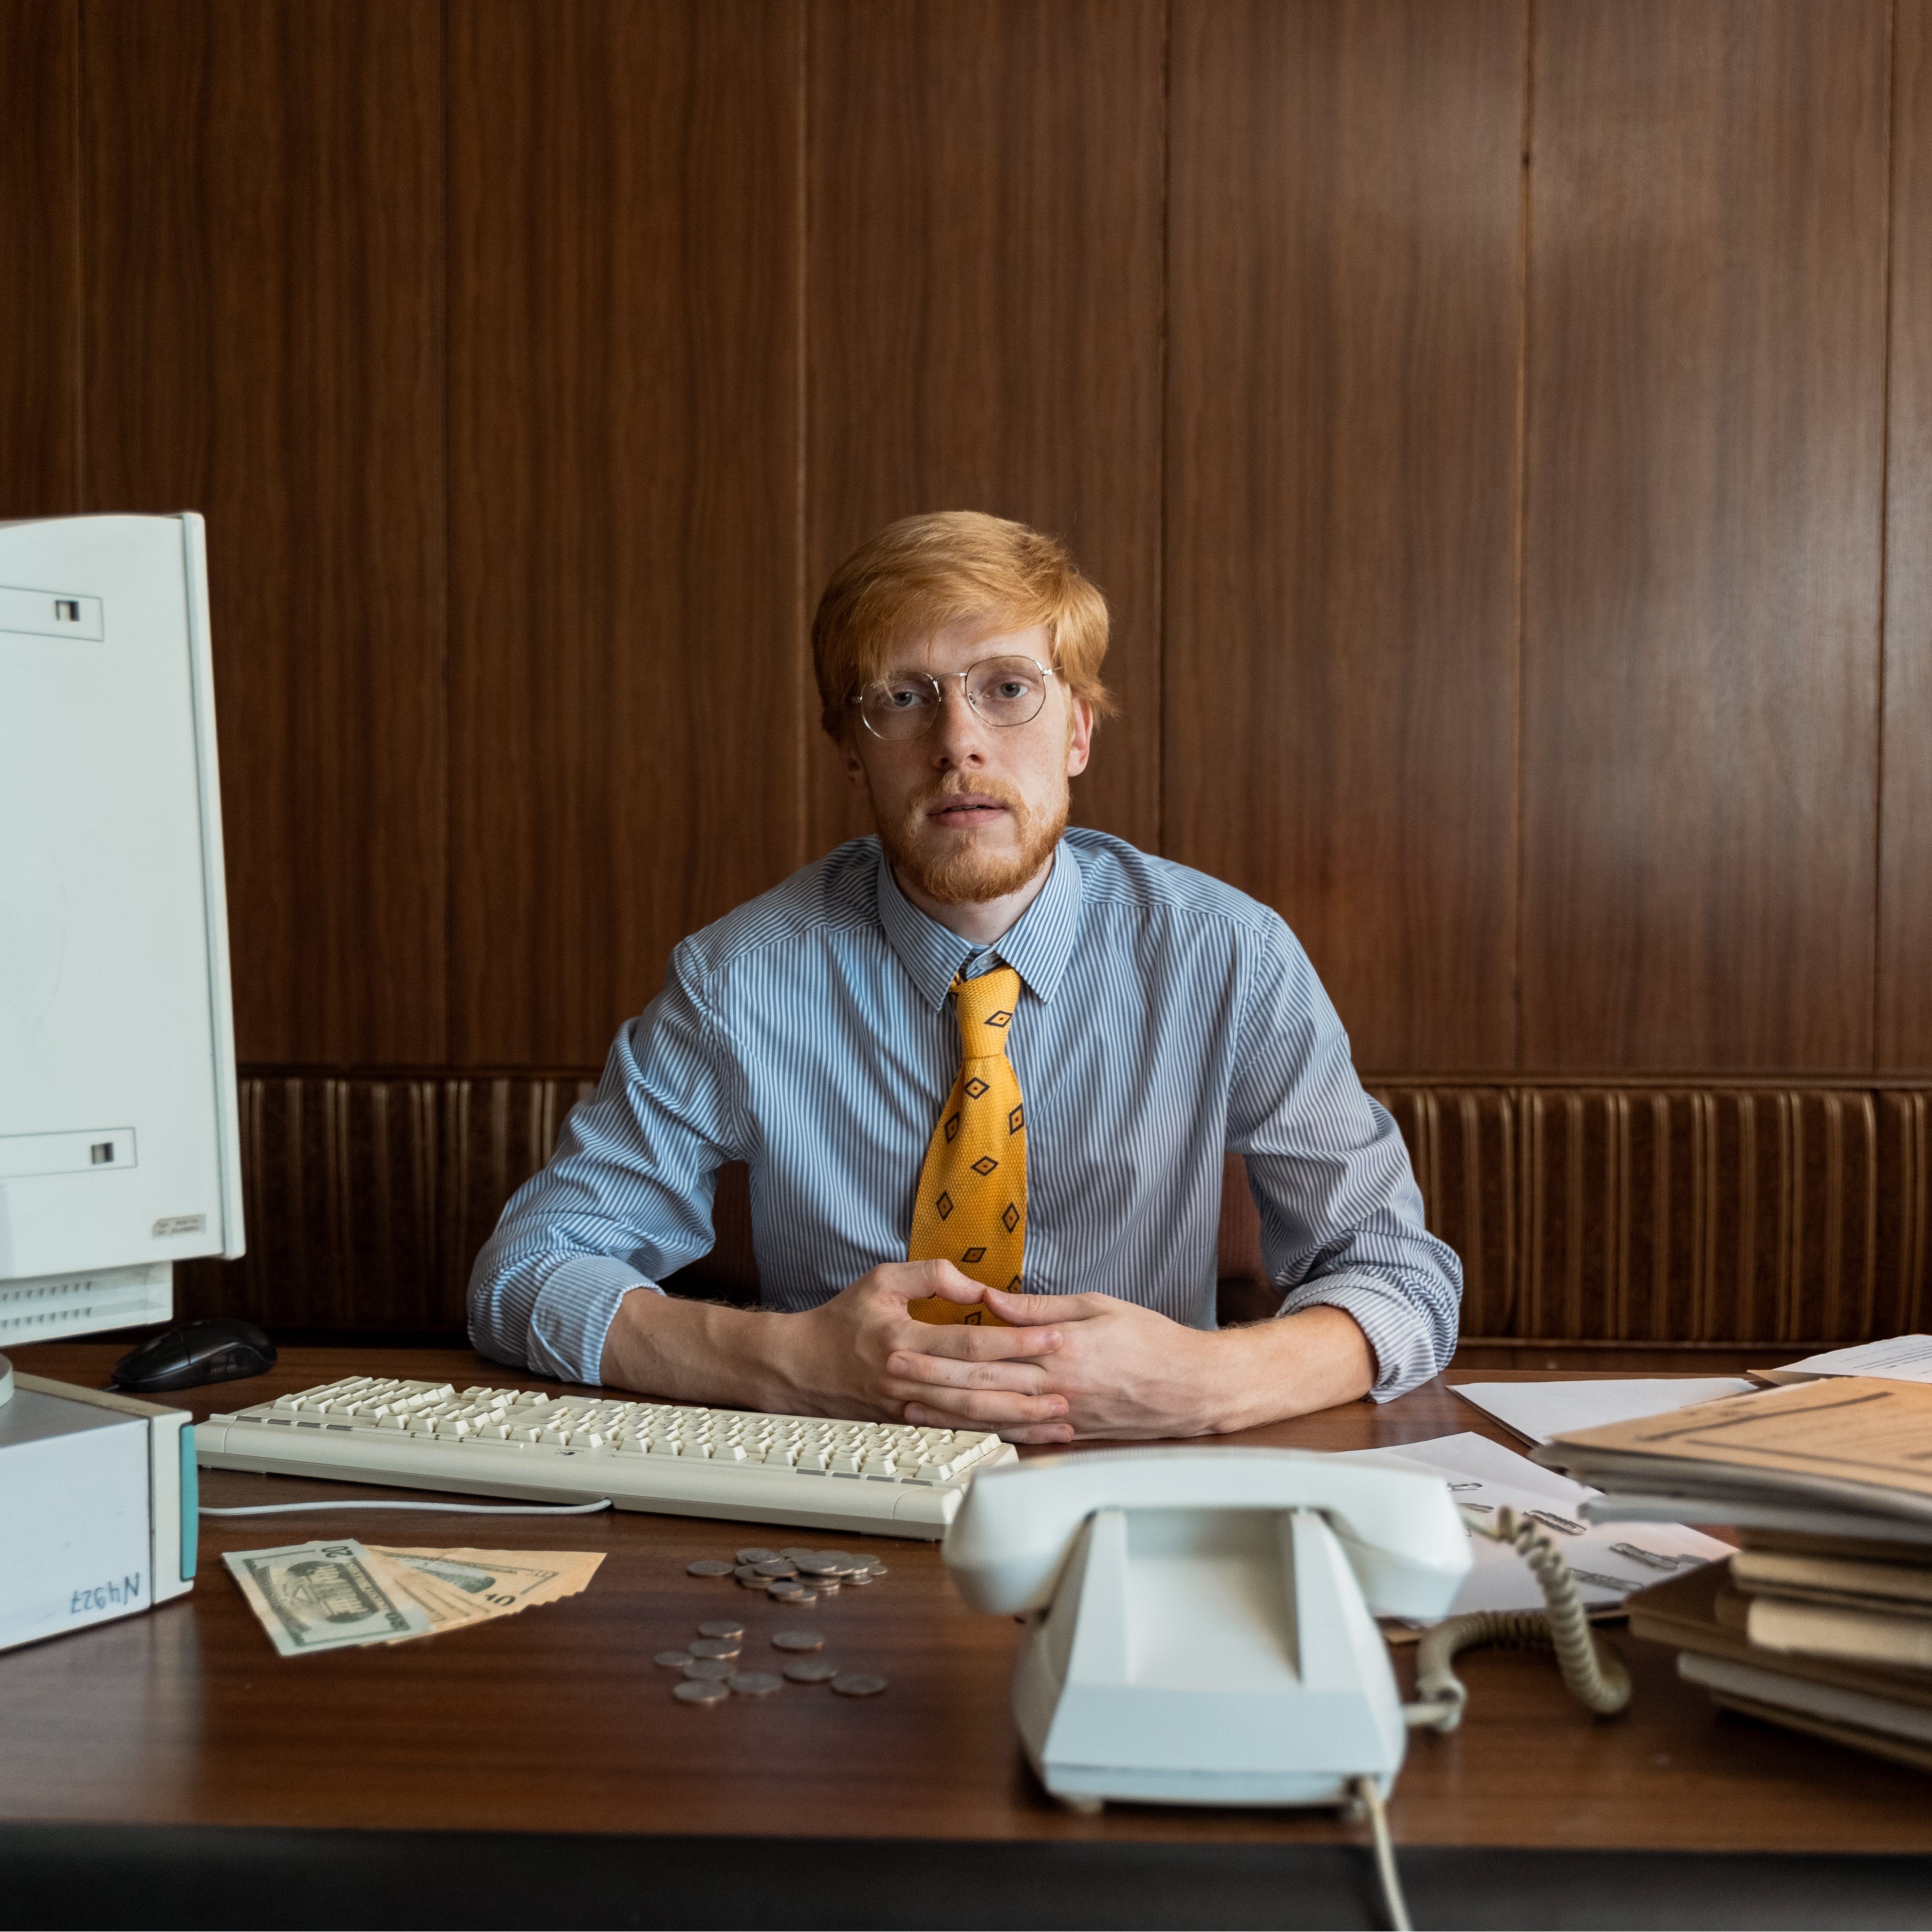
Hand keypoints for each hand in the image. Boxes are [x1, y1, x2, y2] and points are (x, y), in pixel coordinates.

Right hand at [760, 1260, 1070, 1433]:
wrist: (801, 1367)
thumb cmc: (842, 1319)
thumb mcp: (880, 1279)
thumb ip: (929, 1274)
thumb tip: (976, 1285)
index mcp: (904, 1341)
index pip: (970, 1342)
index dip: (1015, 1341)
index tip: (1051, 1336)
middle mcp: (909, 1379)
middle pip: (978, 1385)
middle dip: (1028, 1385)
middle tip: (1071, 1382)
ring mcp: (909, 1409)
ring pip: (973, 1417)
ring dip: (1019, 1419)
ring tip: (1058, 1416)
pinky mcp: (910, 1426)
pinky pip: (959, 1432)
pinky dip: (993, 1434)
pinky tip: (1022, 1435)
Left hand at [886, 1291, 1376, 1439]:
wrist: (1191, 1386)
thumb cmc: (1149, 1340)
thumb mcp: (1096, 1305)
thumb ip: (1039, 1307)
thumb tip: (992, 1299)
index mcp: (1058, 1349)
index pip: (986, 1351)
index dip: (940, 1351)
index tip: (905, 1344)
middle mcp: (1053, 1386)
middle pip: (979, 1387)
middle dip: (929, 1383)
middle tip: (889, 1375)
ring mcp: (1060, 1416)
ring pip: (992, 1417)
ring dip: (947, 1414)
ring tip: (907, 1407)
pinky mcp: (1069, 1435)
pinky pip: (1019, 1437)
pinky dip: (984, 1435)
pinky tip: (959, 1432)